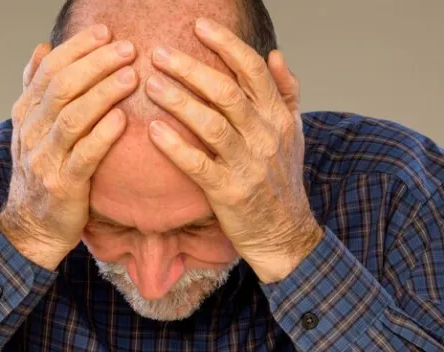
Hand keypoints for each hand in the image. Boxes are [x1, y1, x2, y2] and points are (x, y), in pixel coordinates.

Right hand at [0, 24, 138, 269]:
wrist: (32, 226)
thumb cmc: (42, 172)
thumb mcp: (32, 128)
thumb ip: (37, 88)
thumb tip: (42, 47)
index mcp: (25, 113)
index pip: (50, 69)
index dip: (78, 48)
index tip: (106, 31)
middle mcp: (32, 132)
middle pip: (62, 88)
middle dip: (96, 64)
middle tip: (127, 48)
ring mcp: (45, 159)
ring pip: (73, 117)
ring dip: (103, 94)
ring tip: (131, 76)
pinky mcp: (63, 186)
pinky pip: (84, 155)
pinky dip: (103, 135)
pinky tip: (123, 119)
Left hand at [144, 18, 322, 282]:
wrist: (285, 233)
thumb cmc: (282, 180)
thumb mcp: (294, 133)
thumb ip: (286, 92)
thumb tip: (275, 54)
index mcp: (278, 116)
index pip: (253, 69)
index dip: (225, 44)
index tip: (198, 26)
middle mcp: (265, 136)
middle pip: (226, 91)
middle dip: (190, 68)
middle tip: (159, 53)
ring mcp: (247, 164)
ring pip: (211, 123)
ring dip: (178, 101)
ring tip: (149, 84)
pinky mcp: (228, 192)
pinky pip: (197, 164)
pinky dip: (174, 146)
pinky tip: (152, 130)